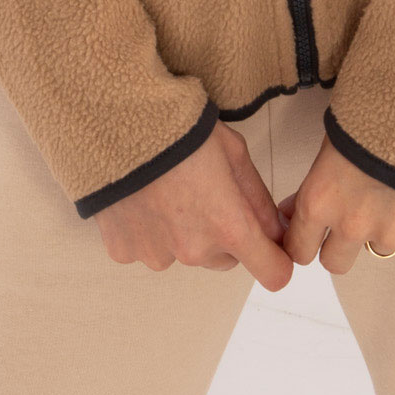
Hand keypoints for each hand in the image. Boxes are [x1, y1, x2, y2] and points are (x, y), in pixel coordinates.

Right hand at [94, 121, 293, 288]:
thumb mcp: (233, 151)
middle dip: (225, 235)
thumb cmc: (180, 129)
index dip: (276, 259)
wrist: (118, 121)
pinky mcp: (126, 251)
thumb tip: (276, 229)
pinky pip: (150, 248)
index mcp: (229, 226)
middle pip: (226, 258)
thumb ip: (258, 197)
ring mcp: (157, 254)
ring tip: (170, 189)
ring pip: (186, 254)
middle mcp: (195, 251)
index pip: (273, 273)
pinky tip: (144, 196)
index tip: (271, 245)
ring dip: (185, 233)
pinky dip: (151, 230)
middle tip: (207, 192)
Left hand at [277, 135, 394, 272]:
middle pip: (334, 263)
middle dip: (339, 243)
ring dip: (383, 227)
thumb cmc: (375, 107)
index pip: (298, 249)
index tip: (310, 230)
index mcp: (320, 199)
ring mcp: (393, 235)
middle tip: (353, 212)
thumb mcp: (333, 139)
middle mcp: (352, 226)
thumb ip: (316, 184)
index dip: (304, 239)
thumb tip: (294, 211)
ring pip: (380, 247)